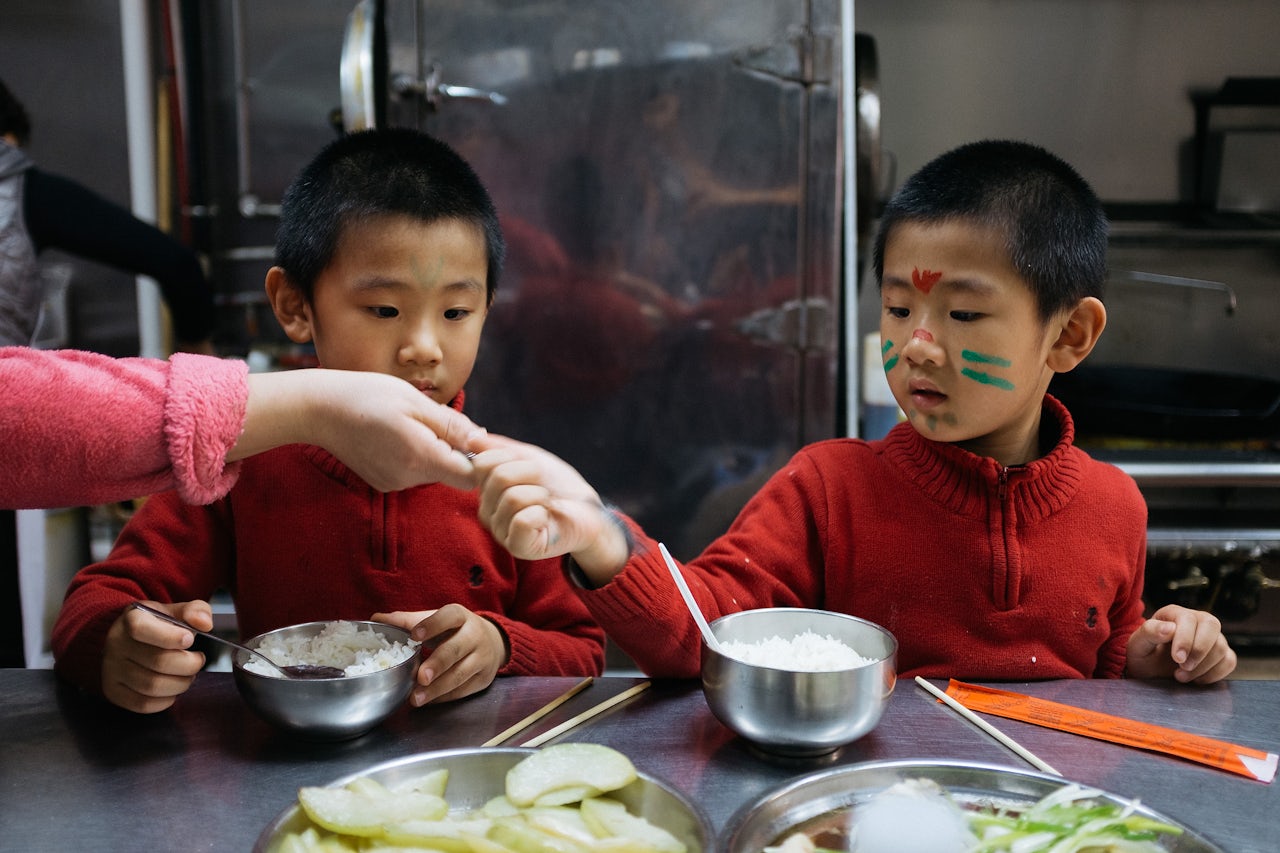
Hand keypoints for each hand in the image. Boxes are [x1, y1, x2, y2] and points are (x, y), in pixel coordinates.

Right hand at [100, 600, 211, 712]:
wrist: (130, 640)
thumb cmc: (159, 625)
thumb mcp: (177, 611)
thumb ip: (196, 611)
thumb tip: (204, 623)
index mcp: (132, 618)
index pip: (141, 629)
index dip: (170, 637)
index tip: (190, 639)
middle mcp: (117, 644)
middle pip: (157, 661)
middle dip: (188, 664)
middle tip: (198, 661)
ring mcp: (112, 669)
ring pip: (152, 686)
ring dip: (180, 683)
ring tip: (189, 675)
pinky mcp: (113, 691)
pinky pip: (143, 704)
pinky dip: (166, 699)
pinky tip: (173, 688)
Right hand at [234, 369, 484, 490]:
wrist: (317, 408)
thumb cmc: (366, 396)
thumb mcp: (415, 402)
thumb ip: (453, 425)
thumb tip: (485, 440)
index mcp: (420, 458)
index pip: (471, 476)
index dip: (482, 459)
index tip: (479, 438)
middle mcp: (407, 479)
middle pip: (453, 473)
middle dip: (457, 449)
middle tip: (439, 418)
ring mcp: (393, 483)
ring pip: (434, 470)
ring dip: (435, 449)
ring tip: (412, 422)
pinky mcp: (383, 481)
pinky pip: (413, 471)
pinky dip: (416, 454)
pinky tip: (396, 433)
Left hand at [373, 605, 507, 704]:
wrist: (493, 642)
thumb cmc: (455, 630)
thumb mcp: (437, 620)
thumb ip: (409, 620)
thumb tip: (376, 619)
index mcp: (461, 616)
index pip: (449, 617)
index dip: (433, 625)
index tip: (414, 635)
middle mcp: (475, 635)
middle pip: (456, 649)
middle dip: (437, 664)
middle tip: (420, 676)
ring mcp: (482, 658)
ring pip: (460, 674)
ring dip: (437, 688)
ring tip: (417, 698)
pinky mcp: (484, 678)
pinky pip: (463, 690)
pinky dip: (444, 697)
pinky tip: (428, 700)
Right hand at [469, 434, 629, 583]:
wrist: (587, 511)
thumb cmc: (559, 485)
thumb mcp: (530, 458)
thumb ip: (500, 448)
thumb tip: (471, 439)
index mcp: (487, 489)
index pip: (483, 462)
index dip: (513, 458)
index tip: (531, 470)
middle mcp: (487, 511)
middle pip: (499, 477)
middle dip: (532, 475)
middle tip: (543, 489)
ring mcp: (500, 531)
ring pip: (513, 497)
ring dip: (540, 496)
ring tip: (546, 504)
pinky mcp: (518, 547)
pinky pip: (523, 520)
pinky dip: (542, 514)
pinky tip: (546, 519)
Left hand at [1125, 604, 1236, 683]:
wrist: (1149, 671)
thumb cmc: (1143, 655)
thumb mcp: (1137, 644)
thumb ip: (1149, 632)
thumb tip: (1169, 628)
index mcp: (1174, 614)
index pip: (1189, 619)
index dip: (1186, 639)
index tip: (1177, 659)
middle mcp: (1196, 621)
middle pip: (1212, 625)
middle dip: (1199, 650)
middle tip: (1182, 667)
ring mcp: (1211, 637)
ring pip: (1221, 646)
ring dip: (1203, 666)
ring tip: (1180, 676)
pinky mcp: (1221, 654)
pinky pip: (1229, 661)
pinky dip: (1215, 674)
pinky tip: (1196, 679)